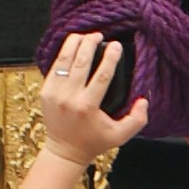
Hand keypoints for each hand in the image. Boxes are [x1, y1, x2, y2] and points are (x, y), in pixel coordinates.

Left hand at [29, 34, 138, 171]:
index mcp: (87, 107)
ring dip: (74, 44)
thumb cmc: (93, 142)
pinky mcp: (45, 92)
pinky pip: (54, 67)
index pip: (102, 75)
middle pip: (80, 62)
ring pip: (64, 60)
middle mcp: (69, 98)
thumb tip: (144, 100)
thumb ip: (137, 119)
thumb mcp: (120, 136)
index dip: (110, 57)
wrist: (64, 152)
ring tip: (85, 36)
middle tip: (99, 35)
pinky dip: (63, 54)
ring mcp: (54, 94)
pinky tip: (72, 47)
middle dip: (90, 43)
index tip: (117, 45)